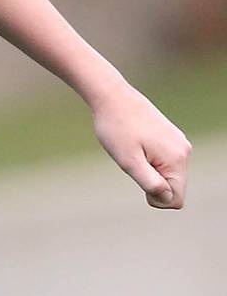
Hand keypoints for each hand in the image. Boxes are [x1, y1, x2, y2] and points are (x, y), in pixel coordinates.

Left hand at [91, 82, 191, 208]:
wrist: (111, 95)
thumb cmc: (116, 128)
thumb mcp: (128, 161)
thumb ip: (150, 183)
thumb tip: (167, 197)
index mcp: (177, 159)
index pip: (175, 199)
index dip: (154, 197)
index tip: (135, 175)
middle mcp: (184, 151)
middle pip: (173, 187)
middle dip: (151, 182)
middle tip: (132, 161)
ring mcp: (178, 142)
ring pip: (168, 174)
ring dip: (149, 170)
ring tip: (133, 151)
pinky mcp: (170, 136)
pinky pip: (164, 161)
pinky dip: (149, 160)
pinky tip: (135, 144)